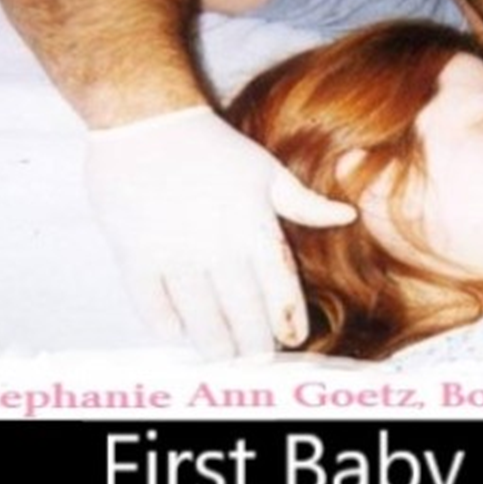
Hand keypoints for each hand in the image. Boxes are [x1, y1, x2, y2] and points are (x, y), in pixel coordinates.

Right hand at [85, 106, 356, 357]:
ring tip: (223, 355)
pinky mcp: (134, 253)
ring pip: (200, 318)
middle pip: (243, 314)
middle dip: (254, 345)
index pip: (279, 290)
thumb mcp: (267, 171)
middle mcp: (218, 246)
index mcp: (254, 227)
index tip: (293, 340)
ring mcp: (175, 253)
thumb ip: (305, 204)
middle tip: (257, 362)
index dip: (288, 321)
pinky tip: (179, 332)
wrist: (147, 122)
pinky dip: (167, 324)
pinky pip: (152, 305)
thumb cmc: (213, 147)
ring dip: (214, 344)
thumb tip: (348, 216)